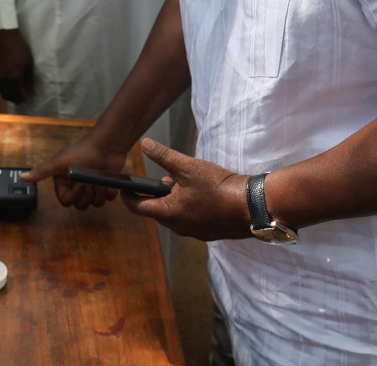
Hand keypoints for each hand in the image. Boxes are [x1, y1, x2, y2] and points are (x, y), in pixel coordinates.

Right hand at [0, 29, 34, 103]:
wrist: (3, 37)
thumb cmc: (19, 48)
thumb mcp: (29, 63)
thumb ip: (29, 79)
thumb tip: (30, 90)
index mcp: (14, 79)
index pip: (20, 96)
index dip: (26, 97)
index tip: (31, 95)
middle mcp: (4, 81)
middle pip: (9, 98)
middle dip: (17, 99)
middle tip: (24, 95)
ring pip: (2, 93)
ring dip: (9, 95)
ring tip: (16, 90)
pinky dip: (4, 88)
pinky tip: (9, 83)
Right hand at [21, 133, 127, 209]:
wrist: (107, 145)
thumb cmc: (83, 151)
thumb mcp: (59, 162)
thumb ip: (42, 171)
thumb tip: (21, 177)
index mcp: (64, 181)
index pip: (66, 202)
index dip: (74, 195)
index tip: (78, 182)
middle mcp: (77, 186)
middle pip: (81, 205)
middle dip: (87, 194)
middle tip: (89, 181)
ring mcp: (92, 187)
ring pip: (94, 204)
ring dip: (98, 192)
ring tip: (98, 179)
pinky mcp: (105, 187)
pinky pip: (107, 200)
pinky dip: (108, 191)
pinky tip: (106, 180)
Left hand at [118, 139, 249, 240]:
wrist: (252, 206)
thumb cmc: (218, 187)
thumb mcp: (188, 167)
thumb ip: (164, 156)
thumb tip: (145, 145)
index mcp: (168, 213)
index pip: (138, 208)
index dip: (128, 196)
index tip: (125, 188)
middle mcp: (178, 227)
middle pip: (157, 210)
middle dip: (158, 194)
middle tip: (166, 178)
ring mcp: (194, 232)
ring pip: (175, 214)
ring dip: (175, 199)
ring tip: (185, 182)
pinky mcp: (208, 232)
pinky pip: (190, 219)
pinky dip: (189, 206)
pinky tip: (201, 193)